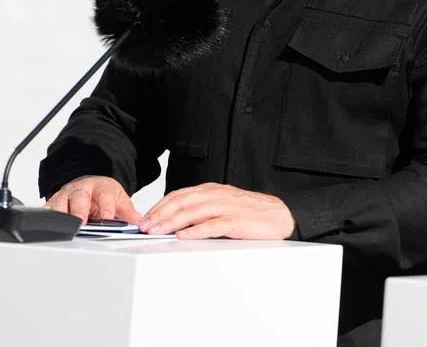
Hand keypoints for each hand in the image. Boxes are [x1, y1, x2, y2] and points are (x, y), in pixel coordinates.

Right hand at [45, 176, 140, 222]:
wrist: (89, 185)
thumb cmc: (103, 194)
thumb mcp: (118, 199)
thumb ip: (127, 211)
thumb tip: (136, 220)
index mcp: (100, 187)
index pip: (104, 194)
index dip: (106, 206)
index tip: (108, 216)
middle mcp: (81, 189)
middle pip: (79, 197)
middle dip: (79, 210)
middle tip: (81, 222)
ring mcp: (65, 196)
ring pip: (60, 203)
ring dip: (61, 215)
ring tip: (63, 228)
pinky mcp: (52, 204)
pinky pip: (47, 210)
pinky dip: (47, 218)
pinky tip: (47, 227)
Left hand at [138, 183, 295, 239]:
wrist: (281, 215)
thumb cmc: (251, 212)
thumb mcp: (224, 205)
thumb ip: (202, 209)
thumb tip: (175, 221)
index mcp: (213, 190)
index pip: (180, 195)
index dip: (160, 206)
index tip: (145, 219)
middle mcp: (218, 195)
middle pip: (183, 202)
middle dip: (160, 214)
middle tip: (145, 227)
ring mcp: (228, 207)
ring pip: (194, 212)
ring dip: (172, 222)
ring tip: (158, 232)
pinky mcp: (237, 221)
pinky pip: (213, 225)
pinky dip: (196, 230)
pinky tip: (184, 236)